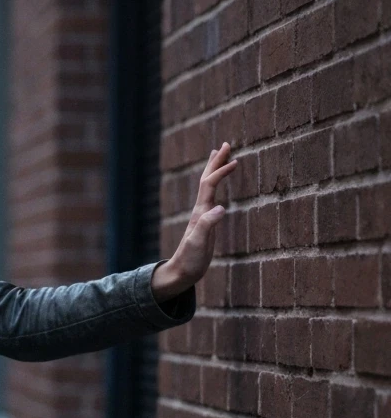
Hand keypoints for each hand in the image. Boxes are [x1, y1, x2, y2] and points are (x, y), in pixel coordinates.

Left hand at [151, 141, 235, 301]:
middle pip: (207, 180)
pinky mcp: (206, 222)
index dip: (221, 172)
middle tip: (225, 144)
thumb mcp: (199, 243)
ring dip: (214, 169)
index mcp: (200, 212)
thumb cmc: (190, 260)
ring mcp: (203, 215)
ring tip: (219, 155)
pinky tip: (217, 185)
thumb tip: (220, 208)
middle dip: (216, 162)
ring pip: (208, 186)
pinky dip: (215, 185)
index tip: (235, 161)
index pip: (210, 185)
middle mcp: (200, 210)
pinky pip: (211, 197)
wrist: (181, 272)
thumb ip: (207, 226)